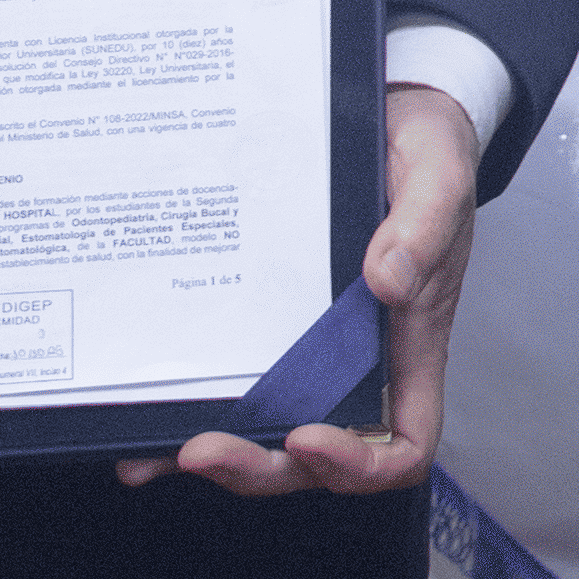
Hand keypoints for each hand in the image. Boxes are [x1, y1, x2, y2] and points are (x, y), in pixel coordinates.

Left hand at [126, 81, 476, 497]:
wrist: (389, 110)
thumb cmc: (425, 151)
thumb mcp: (440, 172)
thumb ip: (425, 224)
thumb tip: (388, 281)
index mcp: (409, 344)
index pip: (401, 443)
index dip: (357, 463)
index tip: (308, 435)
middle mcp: (356, 361)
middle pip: (314, 455)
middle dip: (258, 468)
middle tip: (203, 450)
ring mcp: (306, 346)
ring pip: (262, 429)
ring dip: (212, 452)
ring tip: (154, 451)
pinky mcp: (263, 317)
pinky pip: (226, 376)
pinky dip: (182, 404)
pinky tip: (138, 408)